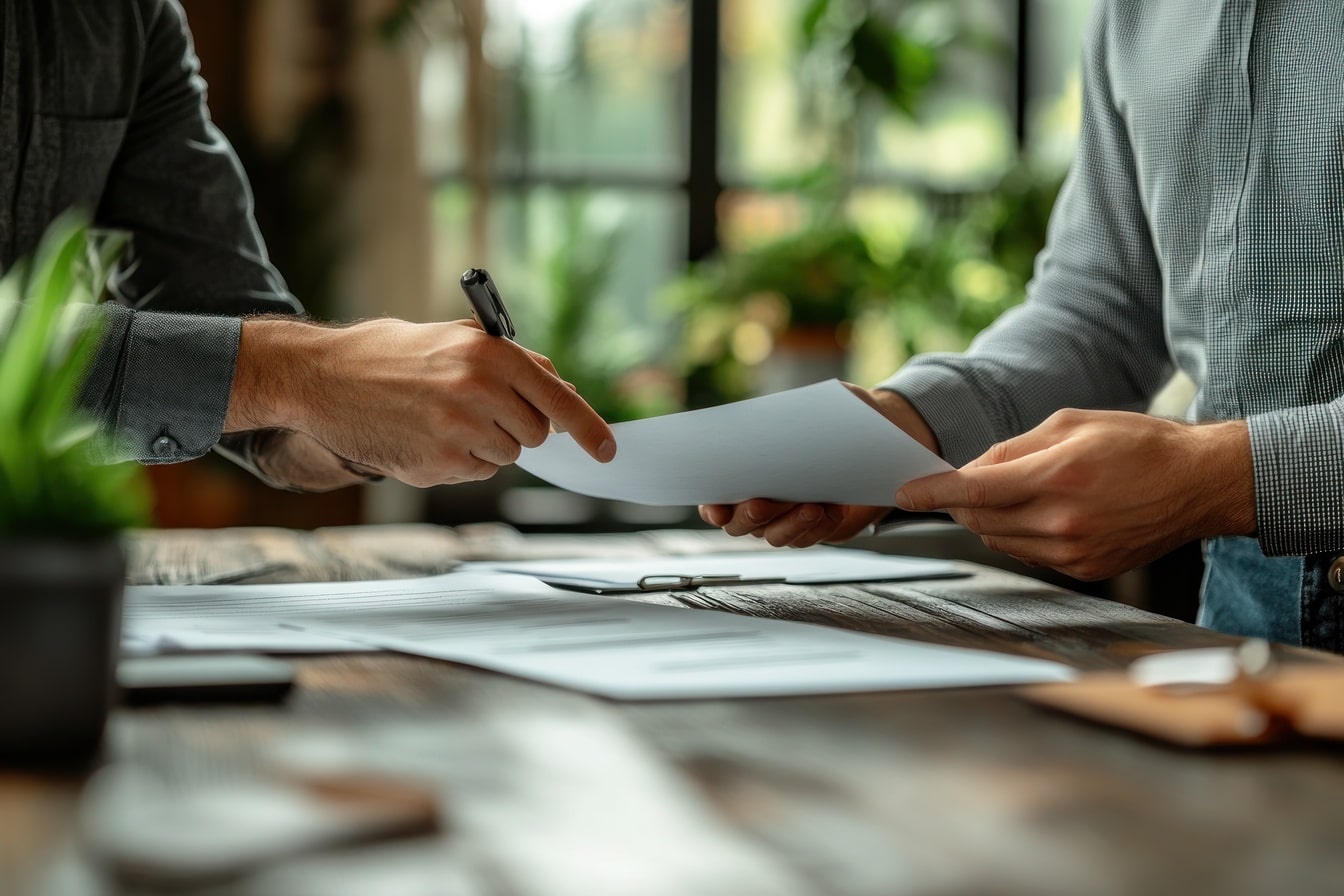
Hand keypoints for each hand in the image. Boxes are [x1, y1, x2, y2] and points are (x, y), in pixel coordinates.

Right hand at [226, 317, 616, 487]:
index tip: (608, 450)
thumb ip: (508, 361)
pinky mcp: (437, 462)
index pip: (557, 397)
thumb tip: (560, 386)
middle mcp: (479, 390)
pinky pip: (474, 472)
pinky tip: (424, 436)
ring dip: (485, 445)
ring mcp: (458, 430)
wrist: (319, 377)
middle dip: (516, 428)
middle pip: (535, 434)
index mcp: (488, 353)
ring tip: (441, 419)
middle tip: (478, 411)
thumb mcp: (452, 338)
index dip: (589, 428)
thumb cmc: (386, 354)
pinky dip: (459, 462)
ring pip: (505, 456)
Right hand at [698, 384, 938, 547]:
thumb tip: (773, 420)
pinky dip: (816, 527)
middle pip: (741, 525)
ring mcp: (790, 518)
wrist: (883, 433)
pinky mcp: (820, 528)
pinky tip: (829, 510)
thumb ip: (790, 414)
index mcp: (749, 474)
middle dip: (750, 515)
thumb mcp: (817, 405)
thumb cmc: (841, 416)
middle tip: (762, 501)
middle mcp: (764, 501)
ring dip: (788, 524)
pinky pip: (810, 538)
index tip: (715, 506)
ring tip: (809, 506)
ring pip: (775, 536)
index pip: (717, 500)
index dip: (712, 507)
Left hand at [894, 408, 1256, 579]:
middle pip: (979, 518)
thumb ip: (1014, 449)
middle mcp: (1063, 520)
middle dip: (959, 501)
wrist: (1198, 484)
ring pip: (998, 539)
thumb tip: (971, 471)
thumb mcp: (1071, 424)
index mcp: (1058, 477)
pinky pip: (1027, 553)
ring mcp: (1074, 551)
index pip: (974, 491)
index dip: (932, 493)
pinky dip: (1017, 533)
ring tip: (1013, 492)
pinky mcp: (1084, 569)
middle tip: (959, 484)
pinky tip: (1039, 513)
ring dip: (988, 517)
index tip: (905, 493)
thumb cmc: (1138, 444)